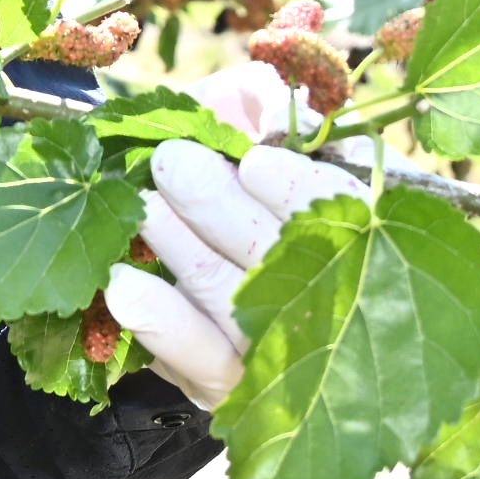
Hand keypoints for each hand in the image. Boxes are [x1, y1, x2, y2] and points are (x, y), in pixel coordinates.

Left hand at [95, 62, 368, 406]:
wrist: (208, 283)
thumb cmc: (243, 183)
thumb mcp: (259, 134)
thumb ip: (256, 109)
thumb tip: (253, 97)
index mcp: (356, 227)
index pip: (344, 214)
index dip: (303, 192)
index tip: (258, 162)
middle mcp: (328, 296)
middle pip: (281, 258)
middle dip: (223, 209)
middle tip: (175, 164)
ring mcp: (276, 347)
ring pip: (231, 299)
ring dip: (183, 250)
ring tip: (146, 207)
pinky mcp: (225, 381)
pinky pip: (196, 356)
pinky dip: (161, 321)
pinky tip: (123, 285)